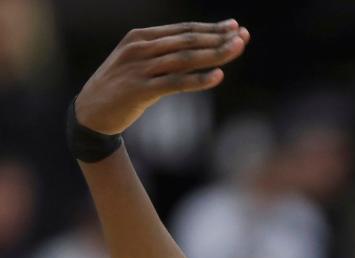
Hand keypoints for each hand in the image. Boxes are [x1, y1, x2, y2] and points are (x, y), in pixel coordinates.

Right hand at [75, 19, 249, 134]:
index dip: (211, 28)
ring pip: (185, 59)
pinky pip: (175, 83)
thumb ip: (165, 54)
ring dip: (214, 54)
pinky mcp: (140, 90)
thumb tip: (199, 49)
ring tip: (237, 49)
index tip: (235, 27)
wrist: (90, 113)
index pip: (184, 30)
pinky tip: (218, 76)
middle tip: (244, 37)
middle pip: (188, 41)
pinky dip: (198, 79)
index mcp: (141, 37)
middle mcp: (140, 48)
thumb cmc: (122, 87)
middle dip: (218, 38)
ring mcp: (139, 68)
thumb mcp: (140, 63)